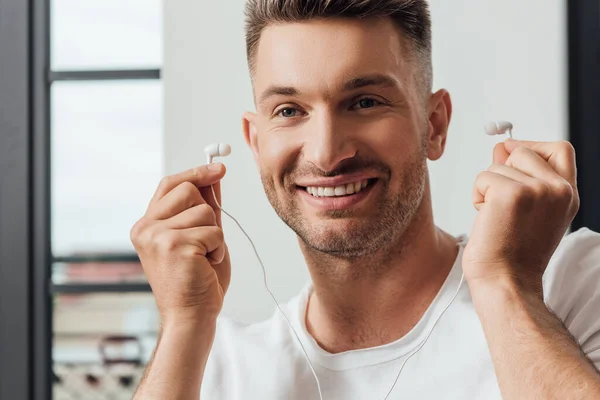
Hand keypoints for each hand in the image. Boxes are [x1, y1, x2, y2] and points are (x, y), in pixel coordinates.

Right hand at [130, 163, 230, 324]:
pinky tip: (206, 265)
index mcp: (147, 224)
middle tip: (204, 241)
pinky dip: (219, 248)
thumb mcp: (200, 236)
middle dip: (208, 213)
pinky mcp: (174, 245)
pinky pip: (214, 231)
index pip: (170, 184)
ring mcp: (157, 236)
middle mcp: (146, 228)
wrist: (191, 316)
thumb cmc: (197, 280)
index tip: (219, 169)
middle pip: (189, 190)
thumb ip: (204, 207)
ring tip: (204, 257)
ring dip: (215, 235)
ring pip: (205, 211)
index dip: (195, 172)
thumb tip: (213, 176)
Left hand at [463, 139, 579, 295]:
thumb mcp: (528, 210)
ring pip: (498, 165)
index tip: (511, 154)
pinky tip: (486, 218)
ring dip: (488, 188)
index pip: (560, 149)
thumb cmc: (511, 252)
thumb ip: (522, 176)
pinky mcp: (511, 194)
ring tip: (496, 217)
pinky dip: (477, 196)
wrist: (505, 282)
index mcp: (568, 195)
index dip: (532, 145)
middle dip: (502, 170)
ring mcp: (537, 190)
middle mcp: (559, 190)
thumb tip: (503, 146)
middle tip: (500, 203)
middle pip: (522, 151)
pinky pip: (483, 177)